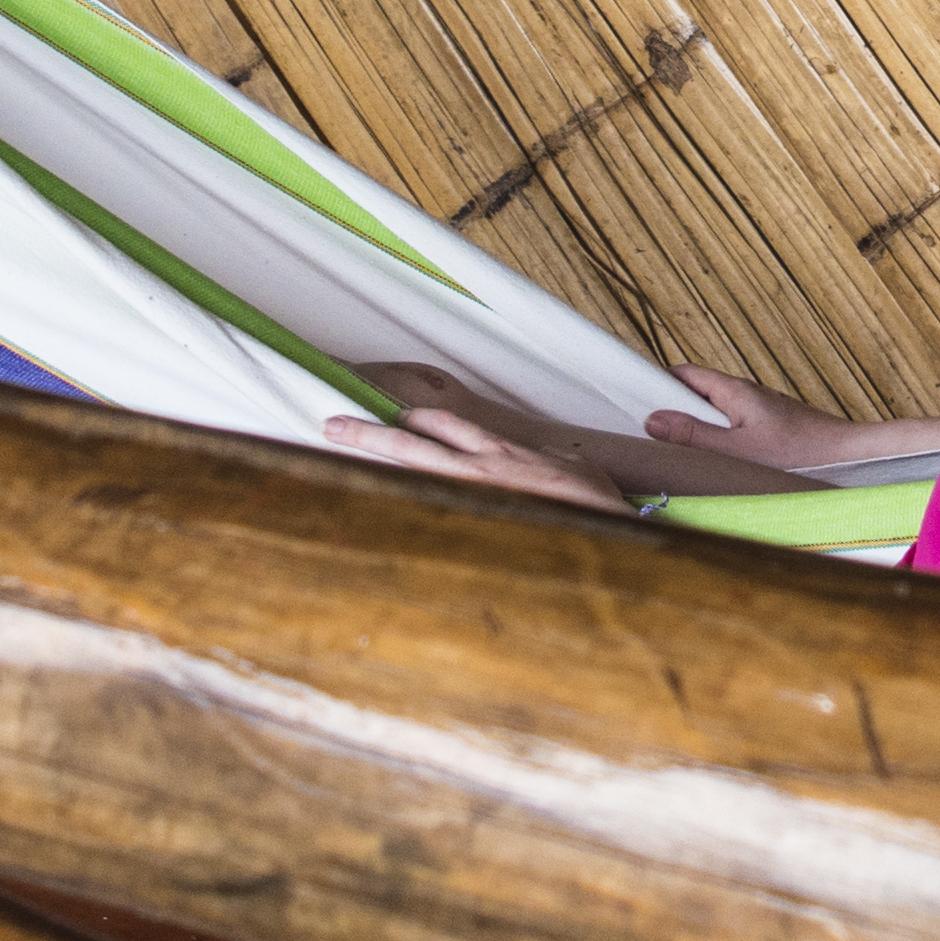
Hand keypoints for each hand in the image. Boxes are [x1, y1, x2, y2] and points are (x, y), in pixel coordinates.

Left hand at [321, 406, 630, 510]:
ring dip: (372, 459)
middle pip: (411, 443)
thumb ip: (548, 462)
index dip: (414, 420)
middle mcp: (478, 467)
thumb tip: (547, 461)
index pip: (445, 426)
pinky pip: (423, 506)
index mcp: (500, 452)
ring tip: (338, 445)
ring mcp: (472, 494)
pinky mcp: (473, 518)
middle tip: (331, 426)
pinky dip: (395, 501)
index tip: (393, 416)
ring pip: (409, 470)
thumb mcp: (572, 470)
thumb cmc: (597, 503)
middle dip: (369, 434)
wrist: (607, 524)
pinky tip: (369, 500)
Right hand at [644, 368, 939, 470]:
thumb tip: (652, 420)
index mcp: (734, 391)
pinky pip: (732, 430)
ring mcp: (760, 414)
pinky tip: (715, 466)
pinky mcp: (772, 432)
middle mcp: (746, 396)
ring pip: (715, 416)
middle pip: (696, 395)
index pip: (683, 374)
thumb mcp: (737, 451)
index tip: (626, 397)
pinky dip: (717, 442)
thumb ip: (694, 437)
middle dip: (671, 411)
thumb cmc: (800, 454)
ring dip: (696, 431)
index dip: (654, 383)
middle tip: (644, 434)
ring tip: (675, 454)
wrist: (852, 458)